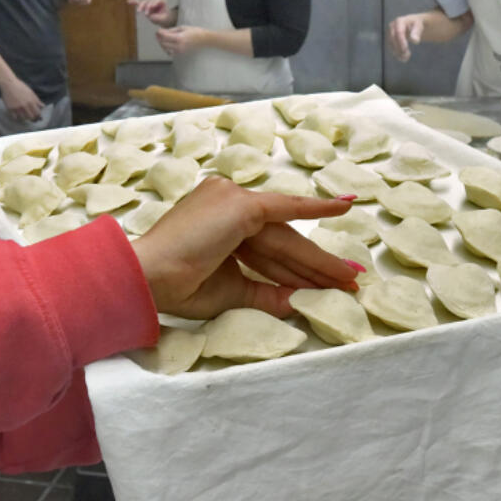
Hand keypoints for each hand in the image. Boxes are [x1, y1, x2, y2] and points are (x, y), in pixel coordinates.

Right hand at [0, 77, 43, 120]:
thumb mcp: (31, 92)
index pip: (37, 113)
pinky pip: (15, 118)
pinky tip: (18, 115)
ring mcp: (18, 108)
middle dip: (33, 119)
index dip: (39, 117)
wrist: (9, 84)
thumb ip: (37, 100)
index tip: (38, 118)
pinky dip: (17, 117)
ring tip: (25, 116)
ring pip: (23, 119)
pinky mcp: (11, 109)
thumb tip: (42, 107)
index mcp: (31, 101)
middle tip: (32, 119)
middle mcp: (25, 106)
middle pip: (31, 117)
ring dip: (25, 118)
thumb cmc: (20, 87)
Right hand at [127, 0, 174, 27]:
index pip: (157, 0)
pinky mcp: (145, 6)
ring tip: (139, 11)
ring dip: (141, 6)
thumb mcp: (163, 19)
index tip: (151, 8)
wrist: (164, 19)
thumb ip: (158, 18)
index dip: (153, 4)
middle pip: (149, 1)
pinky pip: (139, 3)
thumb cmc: (165, 18)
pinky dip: (134, 2)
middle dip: (147, 6)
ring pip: (144, 2)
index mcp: (162, 1)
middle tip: (146, 14)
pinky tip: (128, 1)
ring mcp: (149, 2)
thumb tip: (150, 16)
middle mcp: (155, 0)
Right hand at [130, 177, 359, 320]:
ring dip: (318, 260)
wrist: (150, 278)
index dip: (293, 265)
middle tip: (349, 281)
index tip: (322, 279)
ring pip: (285, 236)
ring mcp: (231, 199)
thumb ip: (265, 293)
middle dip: (313, 266)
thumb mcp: (230, 292)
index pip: (264, 247)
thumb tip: (299, 302)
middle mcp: (224, 201)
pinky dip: (317, 207)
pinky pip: (287, 208)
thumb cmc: (177, 287)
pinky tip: (344, 207)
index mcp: (216, 221)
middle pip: (279, 242)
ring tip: (350, 277)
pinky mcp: (240, 204)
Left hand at [155, 25, 204, 56]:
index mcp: (179, 38)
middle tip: (158, 33)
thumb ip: (171, 30)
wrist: (204, 39)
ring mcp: (179, 51)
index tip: (158, 30)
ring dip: (162, 43)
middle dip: (159, 38)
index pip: (164, 36)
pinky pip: (169, 52)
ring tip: (162, 38)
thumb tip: (161, 31)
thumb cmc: (194, 31)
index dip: (159, 33)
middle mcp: (178, 46)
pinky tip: (167, 44)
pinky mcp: (180, 54)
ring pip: (165, 48)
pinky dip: (166, 48)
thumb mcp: (182, 27)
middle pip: (163, 43)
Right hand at [387, 13, 424, 61]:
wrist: (412, 24)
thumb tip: (415, 40)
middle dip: (399, 48)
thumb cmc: (416, 24)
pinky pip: (391, 48)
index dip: (401, 41)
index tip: (405, 49)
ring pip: (391, 45)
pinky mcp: (389, 39)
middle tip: (407, 55)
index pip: (399, 32)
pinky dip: (396, 54)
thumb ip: (417, 32)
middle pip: (393, 39)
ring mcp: (389, 33)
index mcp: (399, 21)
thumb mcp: (419, 26)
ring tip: (406, 58)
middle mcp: (392, 27)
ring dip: (397, 53)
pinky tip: (402, 59)